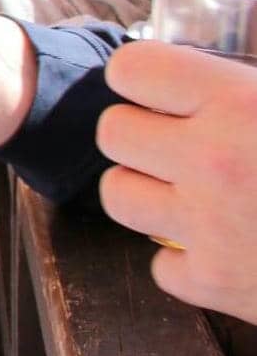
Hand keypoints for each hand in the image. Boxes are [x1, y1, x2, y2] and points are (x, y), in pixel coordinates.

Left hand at [98, 42, 256, 325]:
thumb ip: (256, 85)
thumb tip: (238, 78)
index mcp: (239, 102)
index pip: (132, 70)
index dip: (146, 77)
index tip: (168, 89)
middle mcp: (210, 161)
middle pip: (113, 133)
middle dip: (143, 133)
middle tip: (180, 140)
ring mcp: (207, 227)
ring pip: (117, 196)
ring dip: (149, 191)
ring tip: (192, 189)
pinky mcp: (216, 285)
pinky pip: (160, 267)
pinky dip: (185, 260)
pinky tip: (225, 246)